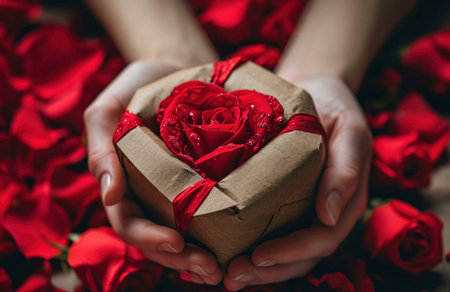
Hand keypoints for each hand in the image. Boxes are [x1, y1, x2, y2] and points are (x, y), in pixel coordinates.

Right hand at [83, 59, 221, 284]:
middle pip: (159, 239)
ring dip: (200, 257)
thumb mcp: (107, 109)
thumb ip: (100, 147)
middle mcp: (148, 196)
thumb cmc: (138, 87)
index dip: (150, 239)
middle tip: (211, 270)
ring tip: (225, 268)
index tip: (179, 241)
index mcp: (122, 185)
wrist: (176, 70)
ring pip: (183, 236)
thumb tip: (108, 197)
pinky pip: (206, 215)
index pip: (129, 223)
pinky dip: (217, 235)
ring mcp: (173, 193)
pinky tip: (236, 244)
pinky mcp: (200, 184)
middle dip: (181, 258)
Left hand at [223, 76, 371, 290]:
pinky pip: (269, 229)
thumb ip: (345, 171)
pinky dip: (249, 244)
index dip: (292, 253)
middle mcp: (324, 211)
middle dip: (268, 271)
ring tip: (225, 275)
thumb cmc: (333, 106)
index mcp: (343, 200)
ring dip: (257, 268)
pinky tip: (225, 251)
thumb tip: (328, 216)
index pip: (321, 238)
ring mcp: (303, 207)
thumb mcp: (349, 131)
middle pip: (301, 254)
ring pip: (284, 250)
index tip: (258, 258)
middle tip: (232, 278)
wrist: (313, 88)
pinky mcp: (282, 199)